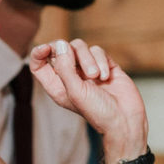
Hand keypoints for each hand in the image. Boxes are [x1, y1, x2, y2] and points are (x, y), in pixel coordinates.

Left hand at [30, 38, 147, 159]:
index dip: (38, 53)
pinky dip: (102, 61)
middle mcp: (70, 76)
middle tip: (79, 64)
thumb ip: (64, 67)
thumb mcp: (75, 91)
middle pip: (60, 49)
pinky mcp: (104, 64)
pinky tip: (106, 77)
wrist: (125, 119)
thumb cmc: (98, 112)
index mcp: (57, 85)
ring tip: (96, 76)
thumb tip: (60, 45)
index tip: (46, 48)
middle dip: (70, 53)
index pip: (39, 64)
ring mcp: (87, 69)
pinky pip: (98, 50)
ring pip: (80, 47)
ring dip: (88, 60)